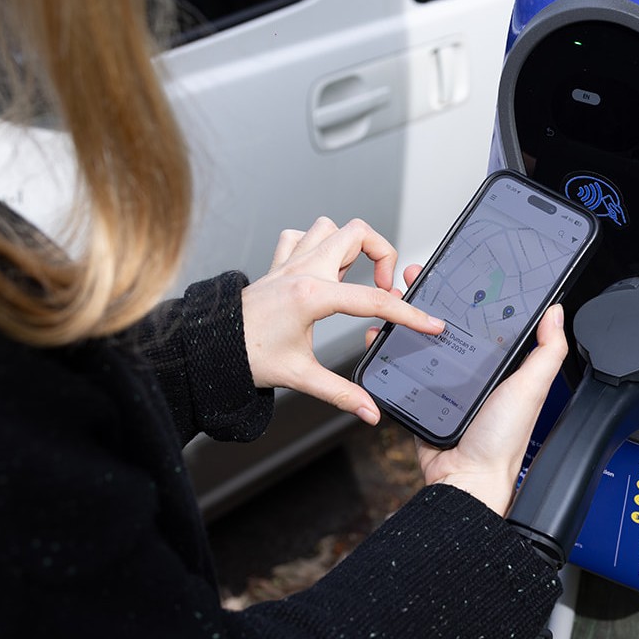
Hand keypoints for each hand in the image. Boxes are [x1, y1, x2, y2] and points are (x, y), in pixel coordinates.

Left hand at [243, 217, 443, 423]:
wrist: (209, 347)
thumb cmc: (248, 357)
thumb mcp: (300, 377)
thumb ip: (341, 393)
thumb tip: (370, 411)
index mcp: (312, 295)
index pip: (372, 299)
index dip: (407, 313)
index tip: (429, 322)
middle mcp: (302, 270)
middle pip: (357, 233)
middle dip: (383, 253)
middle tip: (383, 286)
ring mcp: (289, 262)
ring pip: (330, 227)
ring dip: (349, 245)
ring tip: (355, 277)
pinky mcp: (277, 264)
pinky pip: (301, 236)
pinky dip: (317, 245)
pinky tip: (322, 269)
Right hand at [363, 264, 568, 515]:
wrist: (464, 479)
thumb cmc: (501, 441)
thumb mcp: (531, 388)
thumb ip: (547, 351)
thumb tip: (557, 312)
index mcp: (501, 366)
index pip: (485, 319)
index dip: (471, 292)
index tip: (459, 270)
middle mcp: (472, 371)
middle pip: (447, 324)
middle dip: (430, 297)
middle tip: (416, 276)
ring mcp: (443, 382)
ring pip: (421, 341)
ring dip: (405, 317)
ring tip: (392, 298)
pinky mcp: (419, 397)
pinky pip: (401, 368)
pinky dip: (389, 350)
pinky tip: (381, 334)